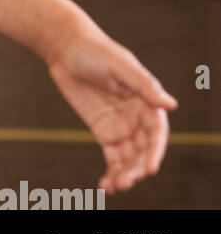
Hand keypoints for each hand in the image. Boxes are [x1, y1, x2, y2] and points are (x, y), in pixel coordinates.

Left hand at [44, 24, 176, 192]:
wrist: (64, 47)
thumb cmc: (95, 50)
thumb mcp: (118, 64)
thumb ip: (143, 85)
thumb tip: (170, 104)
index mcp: (147, 101)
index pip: (156, 132)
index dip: (155, 151)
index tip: (150, 168)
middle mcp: (137, 117)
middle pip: (143, 150)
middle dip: (138, 168)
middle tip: (126, 181)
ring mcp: (121, 126)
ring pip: (129, 158)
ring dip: (125, 174)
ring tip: (115, 186)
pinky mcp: (104, 132)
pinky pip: (112, 157)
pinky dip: (112, 172)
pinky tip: (106, 185)